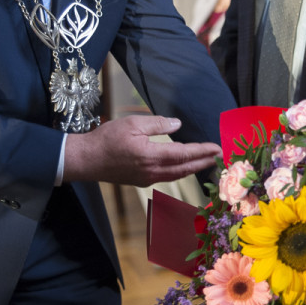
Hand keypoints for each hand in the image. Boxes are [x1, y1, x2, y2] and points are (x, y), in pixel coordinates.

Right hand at [63, 115, 220, 186]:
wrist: (86, 160)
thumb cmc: (106, 139)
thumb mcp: (132, 123)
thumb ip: (157, 124)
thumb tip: (177, 124)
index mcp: (150, 156)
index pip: (183, 154)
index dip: (202, 151)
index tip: (217, 148)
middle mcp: (151, 171)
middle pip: (185, 168)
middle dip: (204, 162)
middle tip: (219, 157)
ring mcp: (147, 178)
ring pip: (177, 175)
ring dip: (194, 168)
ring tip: (207, 161)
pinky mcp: (141, 181)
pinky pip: (167, 177)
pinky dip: (180, 171)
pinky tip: (185, 166)